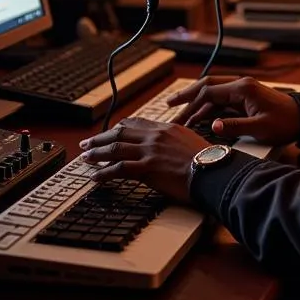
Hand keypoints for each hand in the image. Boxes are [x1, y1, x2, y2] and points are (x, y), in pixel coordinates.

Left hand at [78, 117, 207, 201]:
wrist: (213, 170)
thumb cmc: (207, 160)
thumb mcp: (191, 141)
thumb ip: (176, 140)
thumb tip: (169, 147)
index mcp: (166, 128)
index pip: (136, 122)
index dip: (119, 127)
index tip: (109, 131)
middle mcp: (155, 136)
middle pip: (120, 133)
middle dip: (100, 138)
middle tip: (87, 144)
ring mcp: (150, 151)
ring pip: (115, 148)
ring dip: (97, 154)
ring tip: (85, 158)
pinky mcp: (148, 168)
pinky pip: (119, 169)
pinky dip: (104, 173)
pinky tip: (96, 177)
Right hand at [166, 75, 299, 146]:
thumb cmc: (285, 122)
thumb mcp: (260, 128)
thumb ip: (235, 126)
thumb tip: (213, 126)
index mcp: (243, 89)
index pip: (209, 91)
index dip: (191, 102)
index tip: (176, 112)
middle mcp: (241, 86)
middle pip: (208, 86)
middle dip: (187, 95)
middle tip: (168, 104)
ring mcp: (243, 91)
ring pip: (213, 93)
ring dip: (197, 103)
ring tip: (180, 116)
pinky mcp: (245, 99)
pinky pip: (221, 101)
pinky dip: (208, 108)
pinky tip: (198, 118)